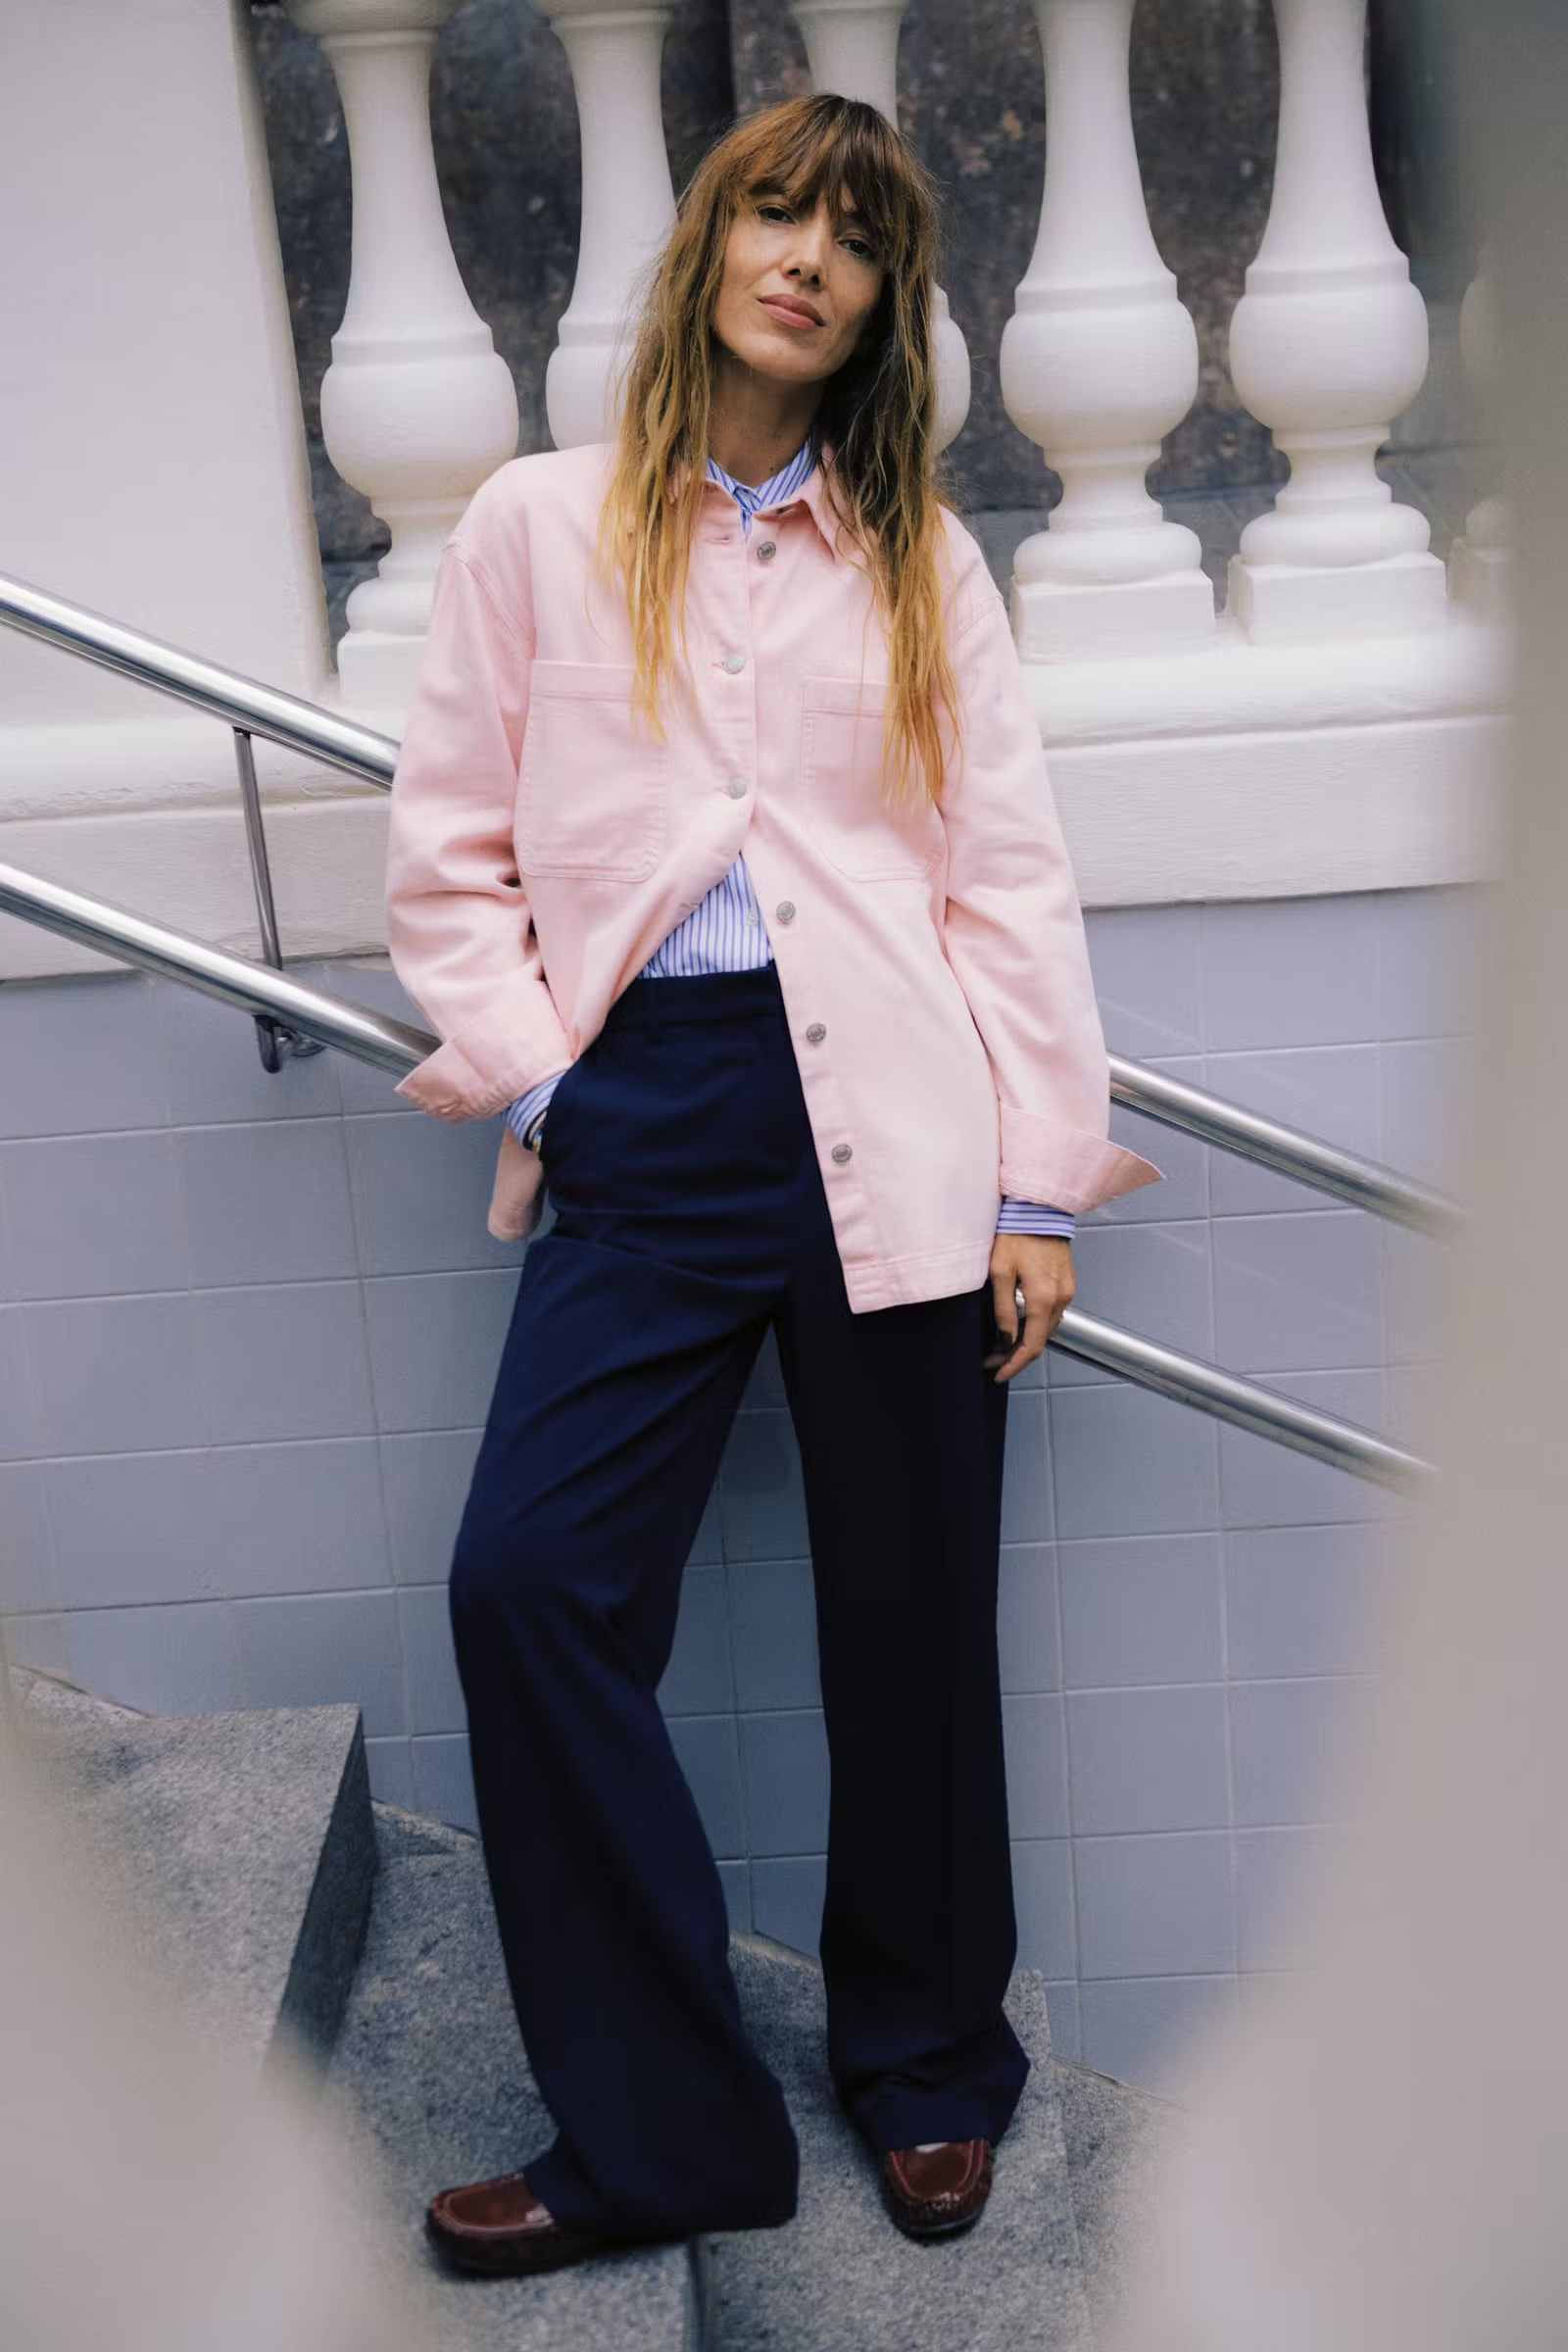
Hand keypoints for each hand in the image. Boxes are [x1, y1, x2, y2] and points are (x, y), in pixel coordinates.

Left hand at [984, 1234, 1074, 1382]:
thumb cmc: (1017, 1235)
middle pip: (1040, 1341)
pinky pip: (1052, 1314)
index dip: (1014, 1365)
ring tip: (1002, 1347)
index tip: (999, 1374)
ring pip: (1047, 1329)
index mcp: (1043, 1300)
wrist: (1040, 1210)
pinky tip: (1021, 1326)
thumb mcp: (999, 1273)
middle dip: (1016, 1356)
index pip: (1031, 1346)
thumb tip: (1005, 1339)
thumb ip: (1003, 1310)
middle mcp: (1060, 1300)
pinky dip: (1036, 1326)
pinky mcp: (1067, 1284)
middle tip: (993, 1361)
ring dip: (1026, 1341)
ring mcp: (1066, 1292)